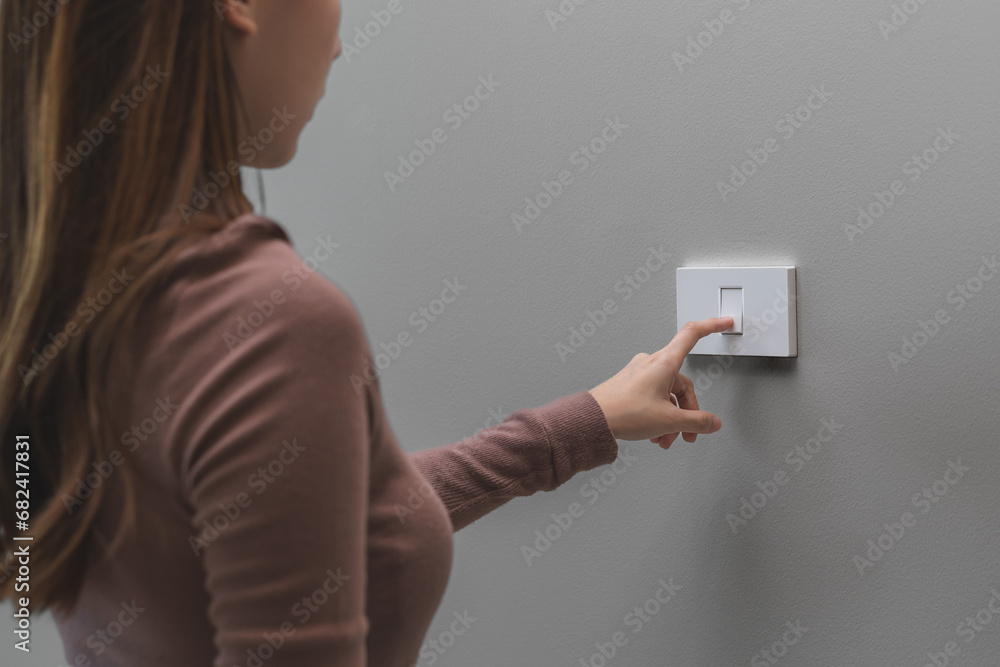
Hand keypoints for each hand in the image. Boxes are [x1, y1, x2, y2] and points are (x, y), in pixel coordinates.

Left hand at [587, 316, 732, 448]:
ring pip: (666, 394)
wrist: (593, 419)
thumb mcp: (668, 420)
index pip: (692, 335)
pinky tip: (655, 435)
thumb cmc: (623, 411)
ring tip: (666, 438)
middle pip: (682, 383)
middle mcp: (651, 363)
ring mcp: (639, 373)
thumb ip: (696, 421)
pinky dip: (658, 416)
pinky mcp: (629, 384)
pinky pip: (653, 397)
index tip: (725, 321)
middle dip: (686, 412)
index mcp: (664, 363)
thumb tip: (711, 423)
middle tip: (688, 433)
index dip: (711, 326)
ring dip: (671, 419)